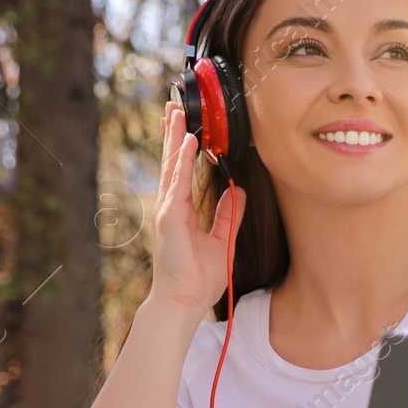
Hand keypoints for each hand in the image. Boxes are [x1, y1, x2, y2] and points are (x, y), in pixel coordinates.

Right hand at [148, 100, 245, 315]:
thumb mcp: (223, 240)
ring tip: (177, 113)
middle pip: (172, 162)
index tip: (189, 124)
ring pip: (172, 167)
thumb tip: (239, 192)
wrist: (183, 301)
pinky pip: (178, 184)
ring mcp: (167, 211)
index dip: (184, 147)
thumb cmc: (198, 277)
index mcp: (182, 210)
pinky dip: (182, 163)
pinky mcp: (169, 219)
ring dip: (175, 138)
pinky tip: (188, 144)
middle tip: (174, 105)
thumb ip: (230, 214)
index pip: (182, 171)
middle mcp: (171, 206)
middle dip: (174, 133)